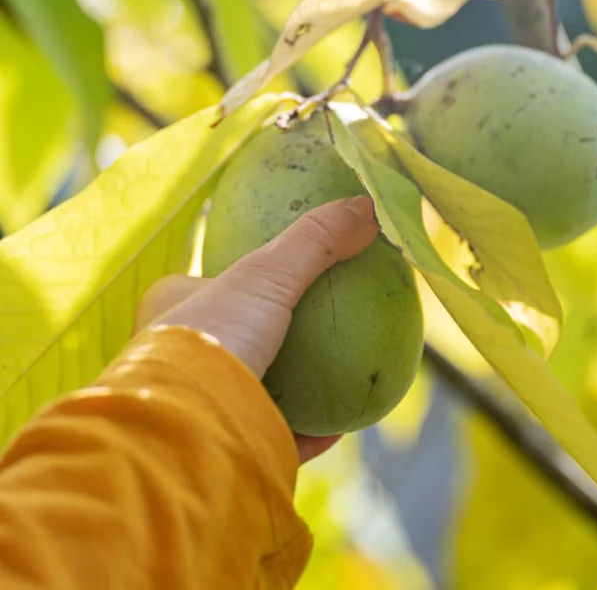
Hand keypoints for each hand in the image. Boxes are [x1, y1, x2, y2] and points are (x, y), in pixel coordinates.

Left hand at [133, 195, 379, 463]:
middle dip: (271, 335)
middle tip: (314, 328)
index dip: (241, 278)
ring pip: (252, 390)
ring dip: (292, 386)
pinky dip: (307, 430)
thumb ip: (316, 240)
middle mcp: (175, 360)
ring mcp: (200, 407)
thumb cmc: (214, 336)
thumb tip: (369, 205)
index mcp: (169, 312)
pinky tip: (339, 425)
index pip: (205, 286)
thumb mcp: (267, 273)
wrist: (185, 430)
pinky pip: (273, 435)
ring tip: (335, 376)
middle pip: (233, 339)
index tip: (283, 277)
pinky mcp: (225, 449)